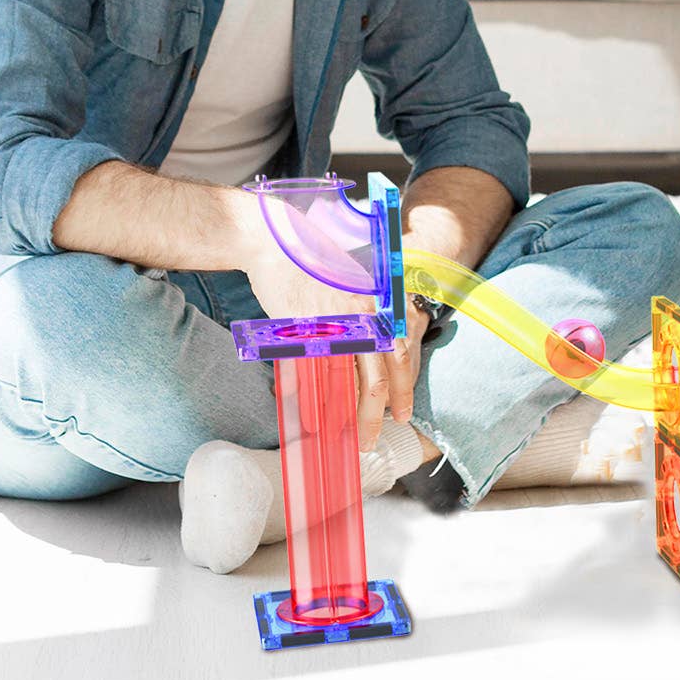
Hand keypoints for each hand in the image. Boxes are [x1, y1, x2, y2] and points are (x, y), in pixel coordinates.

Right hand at [239, 196, 421, 448]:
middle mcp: (363, 317)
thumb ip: (360, 321)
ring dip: (351, 415)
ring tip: (349, 437)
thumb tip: (364, 356)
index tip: (402, 412)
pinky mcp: (306, 331)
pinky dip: (316, 401)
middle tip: (373, 438)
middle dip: (379, 413)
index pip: (400, 355)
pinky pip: (315, 374)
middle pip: (380, 376)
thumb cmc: (310, 264)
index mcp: (378, 306)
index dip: (404, 388)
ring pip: (350, 381)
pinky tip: (314, 420)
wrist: (276, 241)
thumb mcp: (348, 289)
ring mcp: (335, 326)